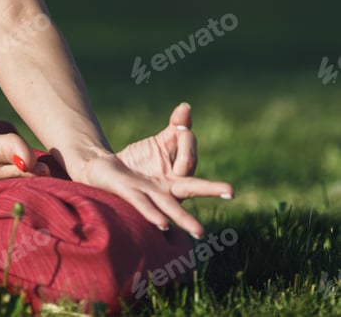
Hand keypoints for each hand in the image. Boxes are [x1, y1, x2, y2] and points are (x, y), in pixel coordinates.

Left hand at [75, 105, 232, 238]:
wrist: (109, 170)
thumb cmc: (140, 159)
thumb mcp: (162, 140)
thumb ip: (178, 126)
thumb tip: (187, 108)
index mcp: (180, 171)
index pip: (190, 152)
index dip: (186, 140)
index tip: (180, 127)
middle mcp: (171, 186)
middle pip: (194, 186)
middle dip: (212, 189)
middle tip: (231, 191)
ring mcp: (154, 194)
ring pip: (174, 207)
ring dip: (186, 219)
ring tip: (200, 232)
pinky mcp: (133, 195)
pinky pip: (146, 207)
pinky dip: (155, 216)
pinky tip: (163, 225)